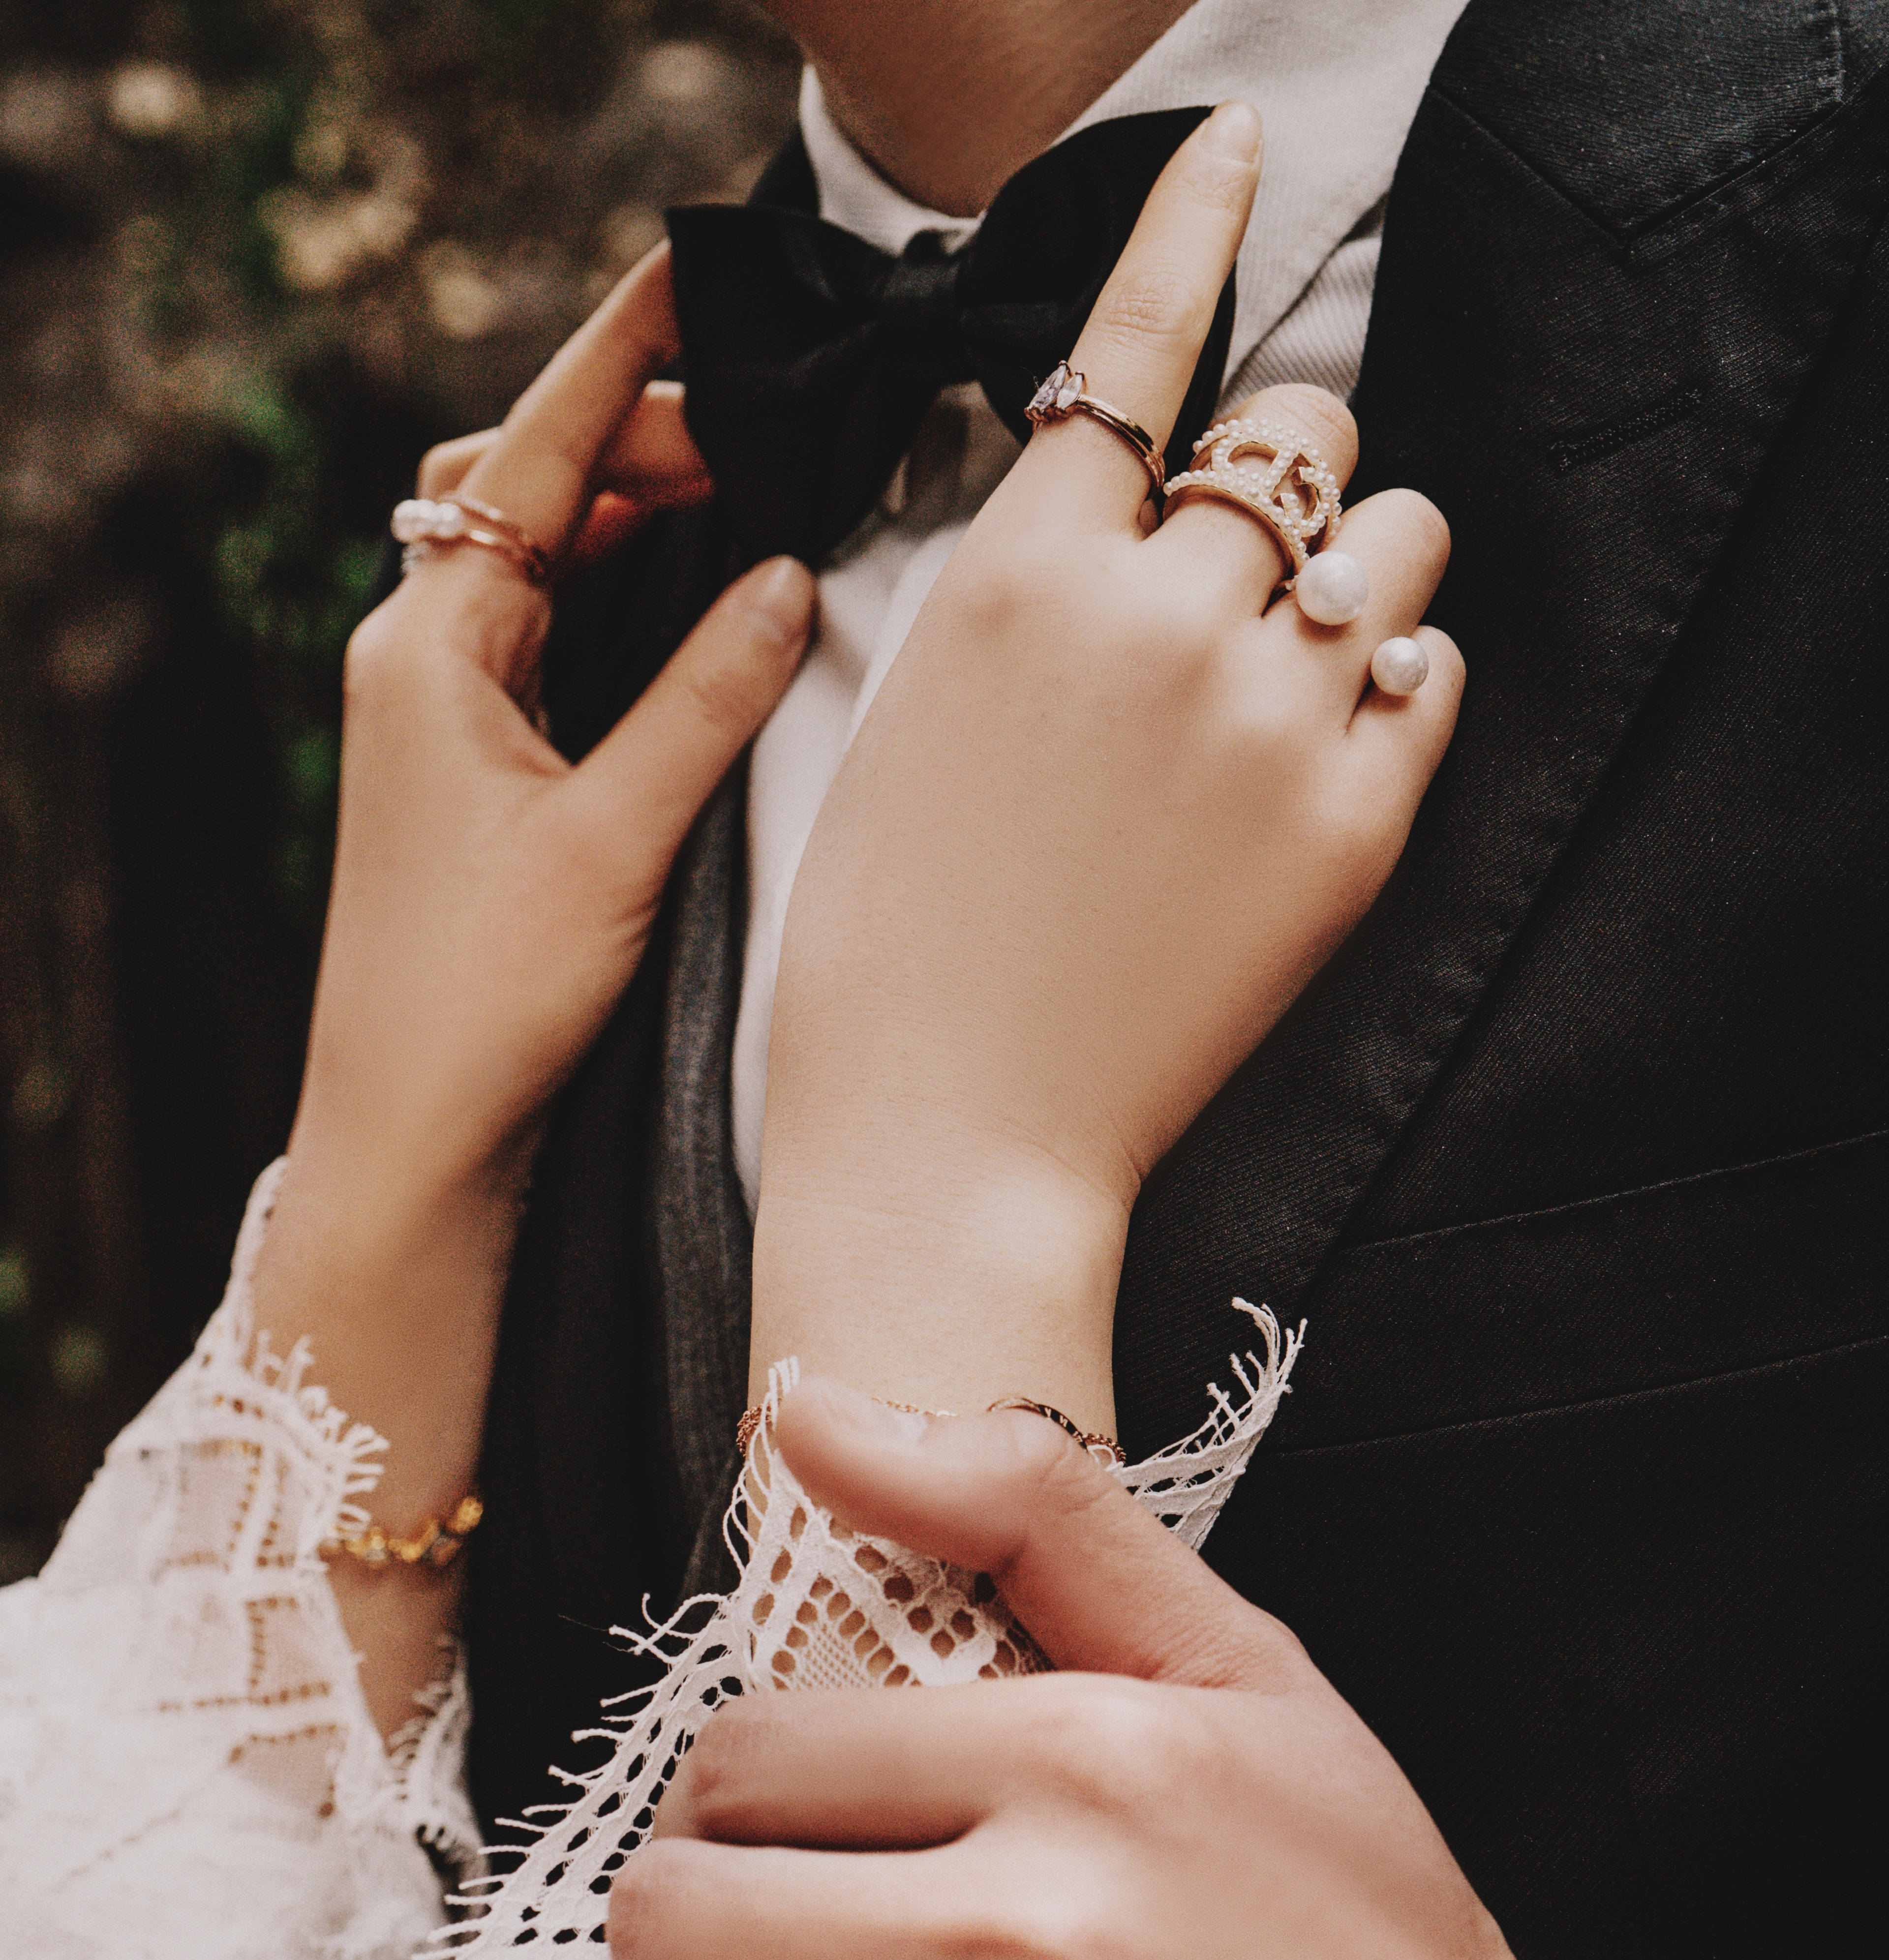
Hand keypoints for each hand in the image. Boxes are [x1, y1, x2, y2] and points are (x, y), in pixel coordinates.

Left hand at [256, 244, 810, 1732]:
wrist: (413, 1142)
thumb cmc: (490, 1001)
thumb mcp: (615, 836)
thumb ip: (706, 696)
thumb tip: (787, 578)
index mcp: (432, 645)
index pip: (531, 455)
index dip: (616, 360)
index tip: (694, 278)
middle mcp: (422, 658)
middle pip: (528, 488)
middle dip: (640, 435)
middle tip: (768, 423)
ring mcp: (443, 713)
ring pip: (542, 559)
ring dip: (636, 514)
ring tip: (753, 488)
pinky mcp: (475, 770)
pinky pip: (552, 633)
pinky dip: (625, 595)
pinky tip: (704, 601)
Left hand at [601, 1382, 1868, 1959]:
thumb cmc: (1371, 1945)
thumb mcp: (1248, 1683)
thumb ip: (1029, 1512)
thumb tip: (804, 1401)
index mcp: (1097, 1777)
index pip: (745, 1759)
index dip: (736, 1798)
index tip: (792, 1840)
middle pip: (679, 1919)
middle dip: (689, 1930)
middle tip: (766, 1958)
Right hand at [750, 105, 1462, 1435]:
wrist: (951, 1131)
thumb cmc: (898, 937)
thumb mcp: (918, 713)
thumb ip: (1035, 587)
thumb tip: (1150, 508)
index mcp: (1019, 578)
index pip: (1133, 345)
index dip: (1193, 225)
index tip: (1240, 146)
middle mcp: (1155, 617)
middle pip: (1303, 435)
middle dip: (1285, 481)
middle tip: (1244, 572)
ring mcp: (1266, 719)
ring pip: (1396, 538)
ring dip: (1359, 572)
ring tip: (1294, 669)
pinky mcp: (1351, 826)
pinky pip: (1435, 674)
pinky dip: (1394, 691)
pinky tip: (1317, 759)